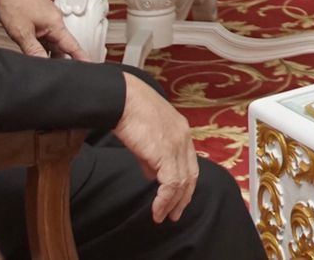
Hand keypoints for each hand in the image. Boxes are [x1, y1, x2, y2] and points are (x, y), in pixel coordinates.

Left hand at [0, 0, 89, 60]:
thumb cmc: (13, 0)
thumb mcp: (23, 33)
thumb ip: (34, 52)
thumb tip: (42, 65)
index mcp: (55, 23)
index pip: (73, 46)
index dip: (82, 57)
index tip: (90, 65)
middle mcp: (53, 19)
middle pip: (61, 45)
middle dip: (60, 59)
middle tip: (56, 71)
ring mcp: (44, 16)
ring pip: (51, 39)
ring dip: (48, 51)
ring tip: (41, 61)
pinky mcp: (36, 14)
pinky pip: (43, 33)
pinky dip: (40, 42)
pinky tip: (31, 48)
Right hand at [114, 74, 199, 222]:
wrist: (122, 98)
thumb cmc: (130, 110)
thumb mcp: (147, 134)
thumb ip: (152, 156)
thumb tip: (153, 176)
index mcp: (182, 130)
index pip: (189, 163)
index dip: (185, 184)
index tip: (177, 198)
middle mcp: (184, 137)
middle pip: (191, 175)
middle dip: (183, 198)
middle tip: (174, 214)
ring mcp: (177, 144)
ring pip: (182, 182)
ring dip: (172, 203)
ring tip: (162, 216)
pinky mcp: (166, 153)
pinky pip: (171, 184)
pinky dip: (164, 200)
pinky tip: (157, 209)